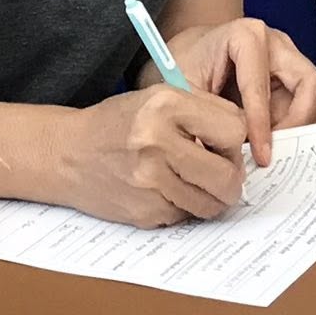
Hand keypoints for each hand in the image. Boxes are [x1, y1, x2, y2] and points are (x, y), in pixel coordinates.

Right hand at [60, 86, 249, 228]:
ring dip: (210, 197)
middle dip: (231, 177)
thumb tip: (246, 144)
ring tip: (192, 180)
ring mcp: (150, 182)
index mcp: (165, 105)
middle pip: (228, 175)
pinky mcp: (145, 212)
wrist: (69, 153)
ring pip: (212, 204)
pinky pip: (187, 217)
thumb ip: (204, 112)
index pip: (235, 129)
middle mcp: (157, 142)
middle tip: (218, 170)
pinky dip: (184, 207)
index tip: (222, 142)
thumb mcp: (159, 97)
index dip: (234, 139)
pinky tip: (165, 189)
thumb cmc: (119, 122)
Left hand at [163, 17, 315, 165]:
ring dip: (292, 124)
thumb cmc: (185, 63)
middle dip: (295, 122)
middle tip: (276, 150)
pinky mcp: (289, 75)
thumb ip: (204, 117)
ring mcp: (286, 57)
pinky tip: (263, 139)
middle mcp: (275, 42)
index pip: (262, 87)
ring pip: (308, 97)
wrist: (188, 52)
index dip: (261, 125)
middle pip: (308, 84)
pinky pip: (301, 104)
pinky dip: (287, 124)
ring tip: (264, 146)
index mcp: (246, 35)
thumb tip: (223, 156)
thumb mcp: (185, 91)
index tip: (261, 155)